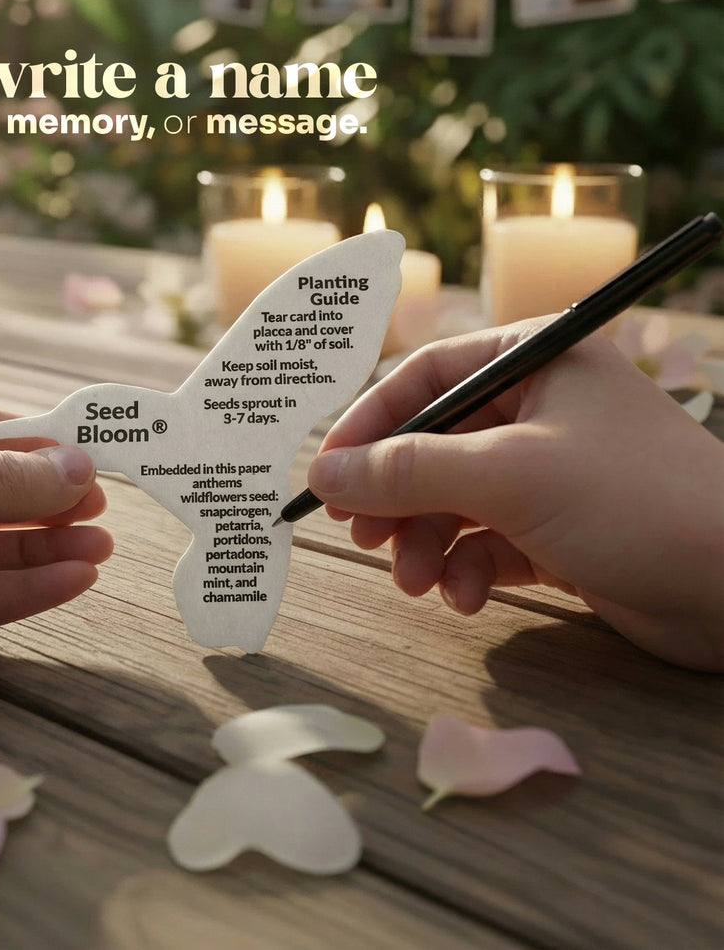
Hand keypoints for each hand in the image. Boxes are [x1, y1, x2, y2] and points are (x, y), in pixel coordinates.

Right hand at [307, 323, 723, 670]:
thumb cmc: (634, 501)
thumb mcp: (509, 476)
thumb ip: (408, 472)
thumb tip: (324, 475)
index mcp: (535, 361)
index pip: (427, 376)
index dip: (370, 423)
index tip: (327, 473)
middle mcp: (539, 409)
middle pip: (433, 444)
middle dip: (397, 497)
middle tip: (362, 537)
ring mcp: (549, 472)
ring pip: (453, 499)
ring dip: (426, 544)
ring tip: (416, 582)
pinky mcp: (557, 529)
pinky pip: (486, 541)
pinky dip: (467, 570)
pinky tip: (467, 598)